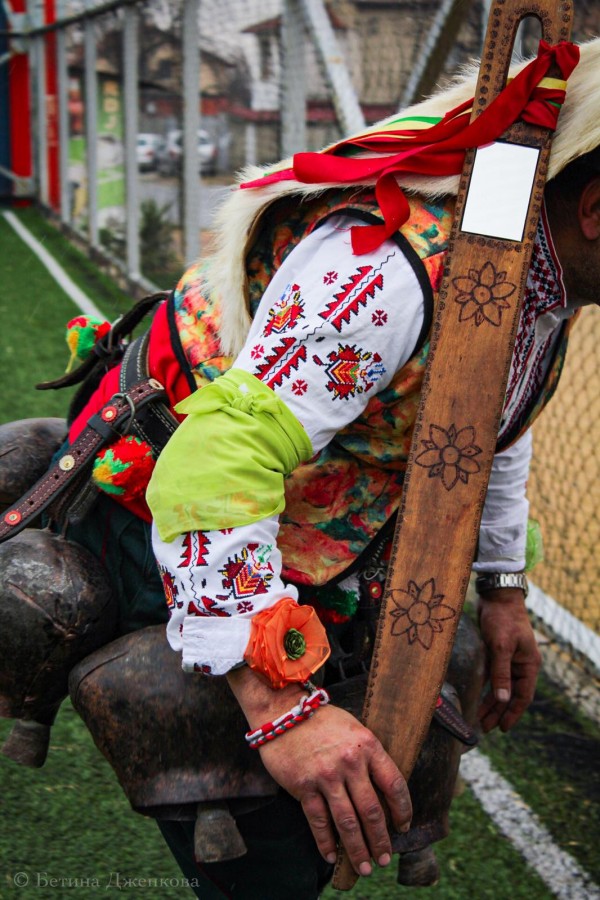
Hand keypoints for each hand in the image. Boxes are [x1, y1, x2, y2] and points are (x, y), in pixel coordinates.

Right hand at [227, 668, 411, 876]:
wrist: (283, 711)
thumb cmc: (322, 720)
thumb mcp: (354, 729)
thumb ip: (369, 757)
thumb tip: (383, 793)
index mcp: (368, 745)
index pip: (394, 784)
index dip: (403, 810)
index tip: (404, 827)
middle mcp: (349, 762)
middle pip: (371, 810)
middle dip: (380, 840)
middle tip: (384, 859)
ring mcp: (326, 775)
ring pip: (347, 821)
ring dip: (357, 848)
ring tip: (364, 866)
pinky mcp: (303, 785)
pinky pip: (318, 820)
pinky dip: (326, 841)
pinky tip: (332, 855)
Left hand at [477, 588, 540, 732]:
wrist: (497, 596)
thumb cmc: (502, 620)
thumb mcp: (501, 647)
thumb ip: (501, 673)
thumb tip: (502, 699)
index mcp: (528, 665)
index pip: (523, 696)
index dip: (513, 713)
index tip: (502, 728)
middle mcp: (520, 665)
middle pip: (510, 695)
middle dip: (498, 712)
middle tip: (486, 729)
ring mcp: (508, 659)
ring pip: (500, 687)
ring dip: (490, 702)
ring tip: (479, 718)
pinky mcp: (495, 653)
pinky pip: (491, 676)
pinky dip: (485, 687)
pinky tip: (476, 697)